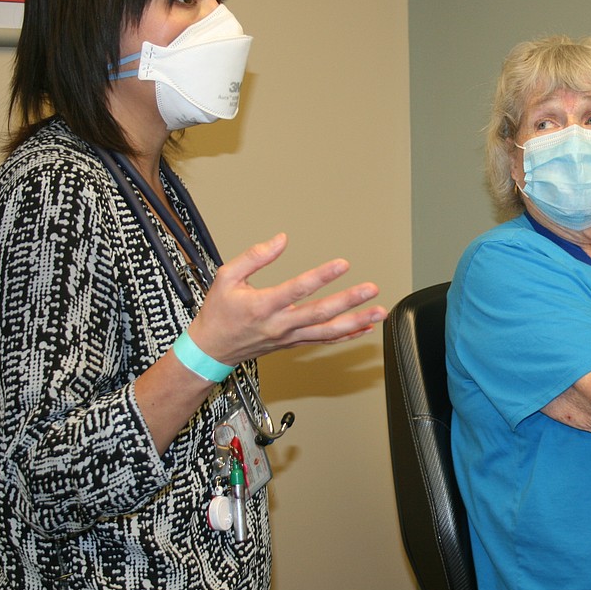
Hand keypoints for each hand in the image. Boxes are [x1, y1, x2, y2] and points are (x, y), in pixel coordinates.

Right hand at [188, 233, 386, 365]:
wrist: (211, 350)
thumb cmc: (218, 313)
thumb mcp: (226, 277)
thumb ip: (254, 257)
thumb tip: (280, 240)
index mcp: (263, 305)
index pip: (297, 289)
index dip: (322, 276)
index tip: (342, 264)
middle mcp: (280, 324)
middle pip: (320, 313)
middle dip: (349, 301)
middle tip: (371, 289)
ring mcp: (289, 337)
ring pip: (328, 331)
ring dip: (357, 321)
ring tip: (379, 312)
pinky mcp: (294, 344)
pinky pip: (325, 341)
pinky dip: (347, 335)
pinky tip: (365, 328)